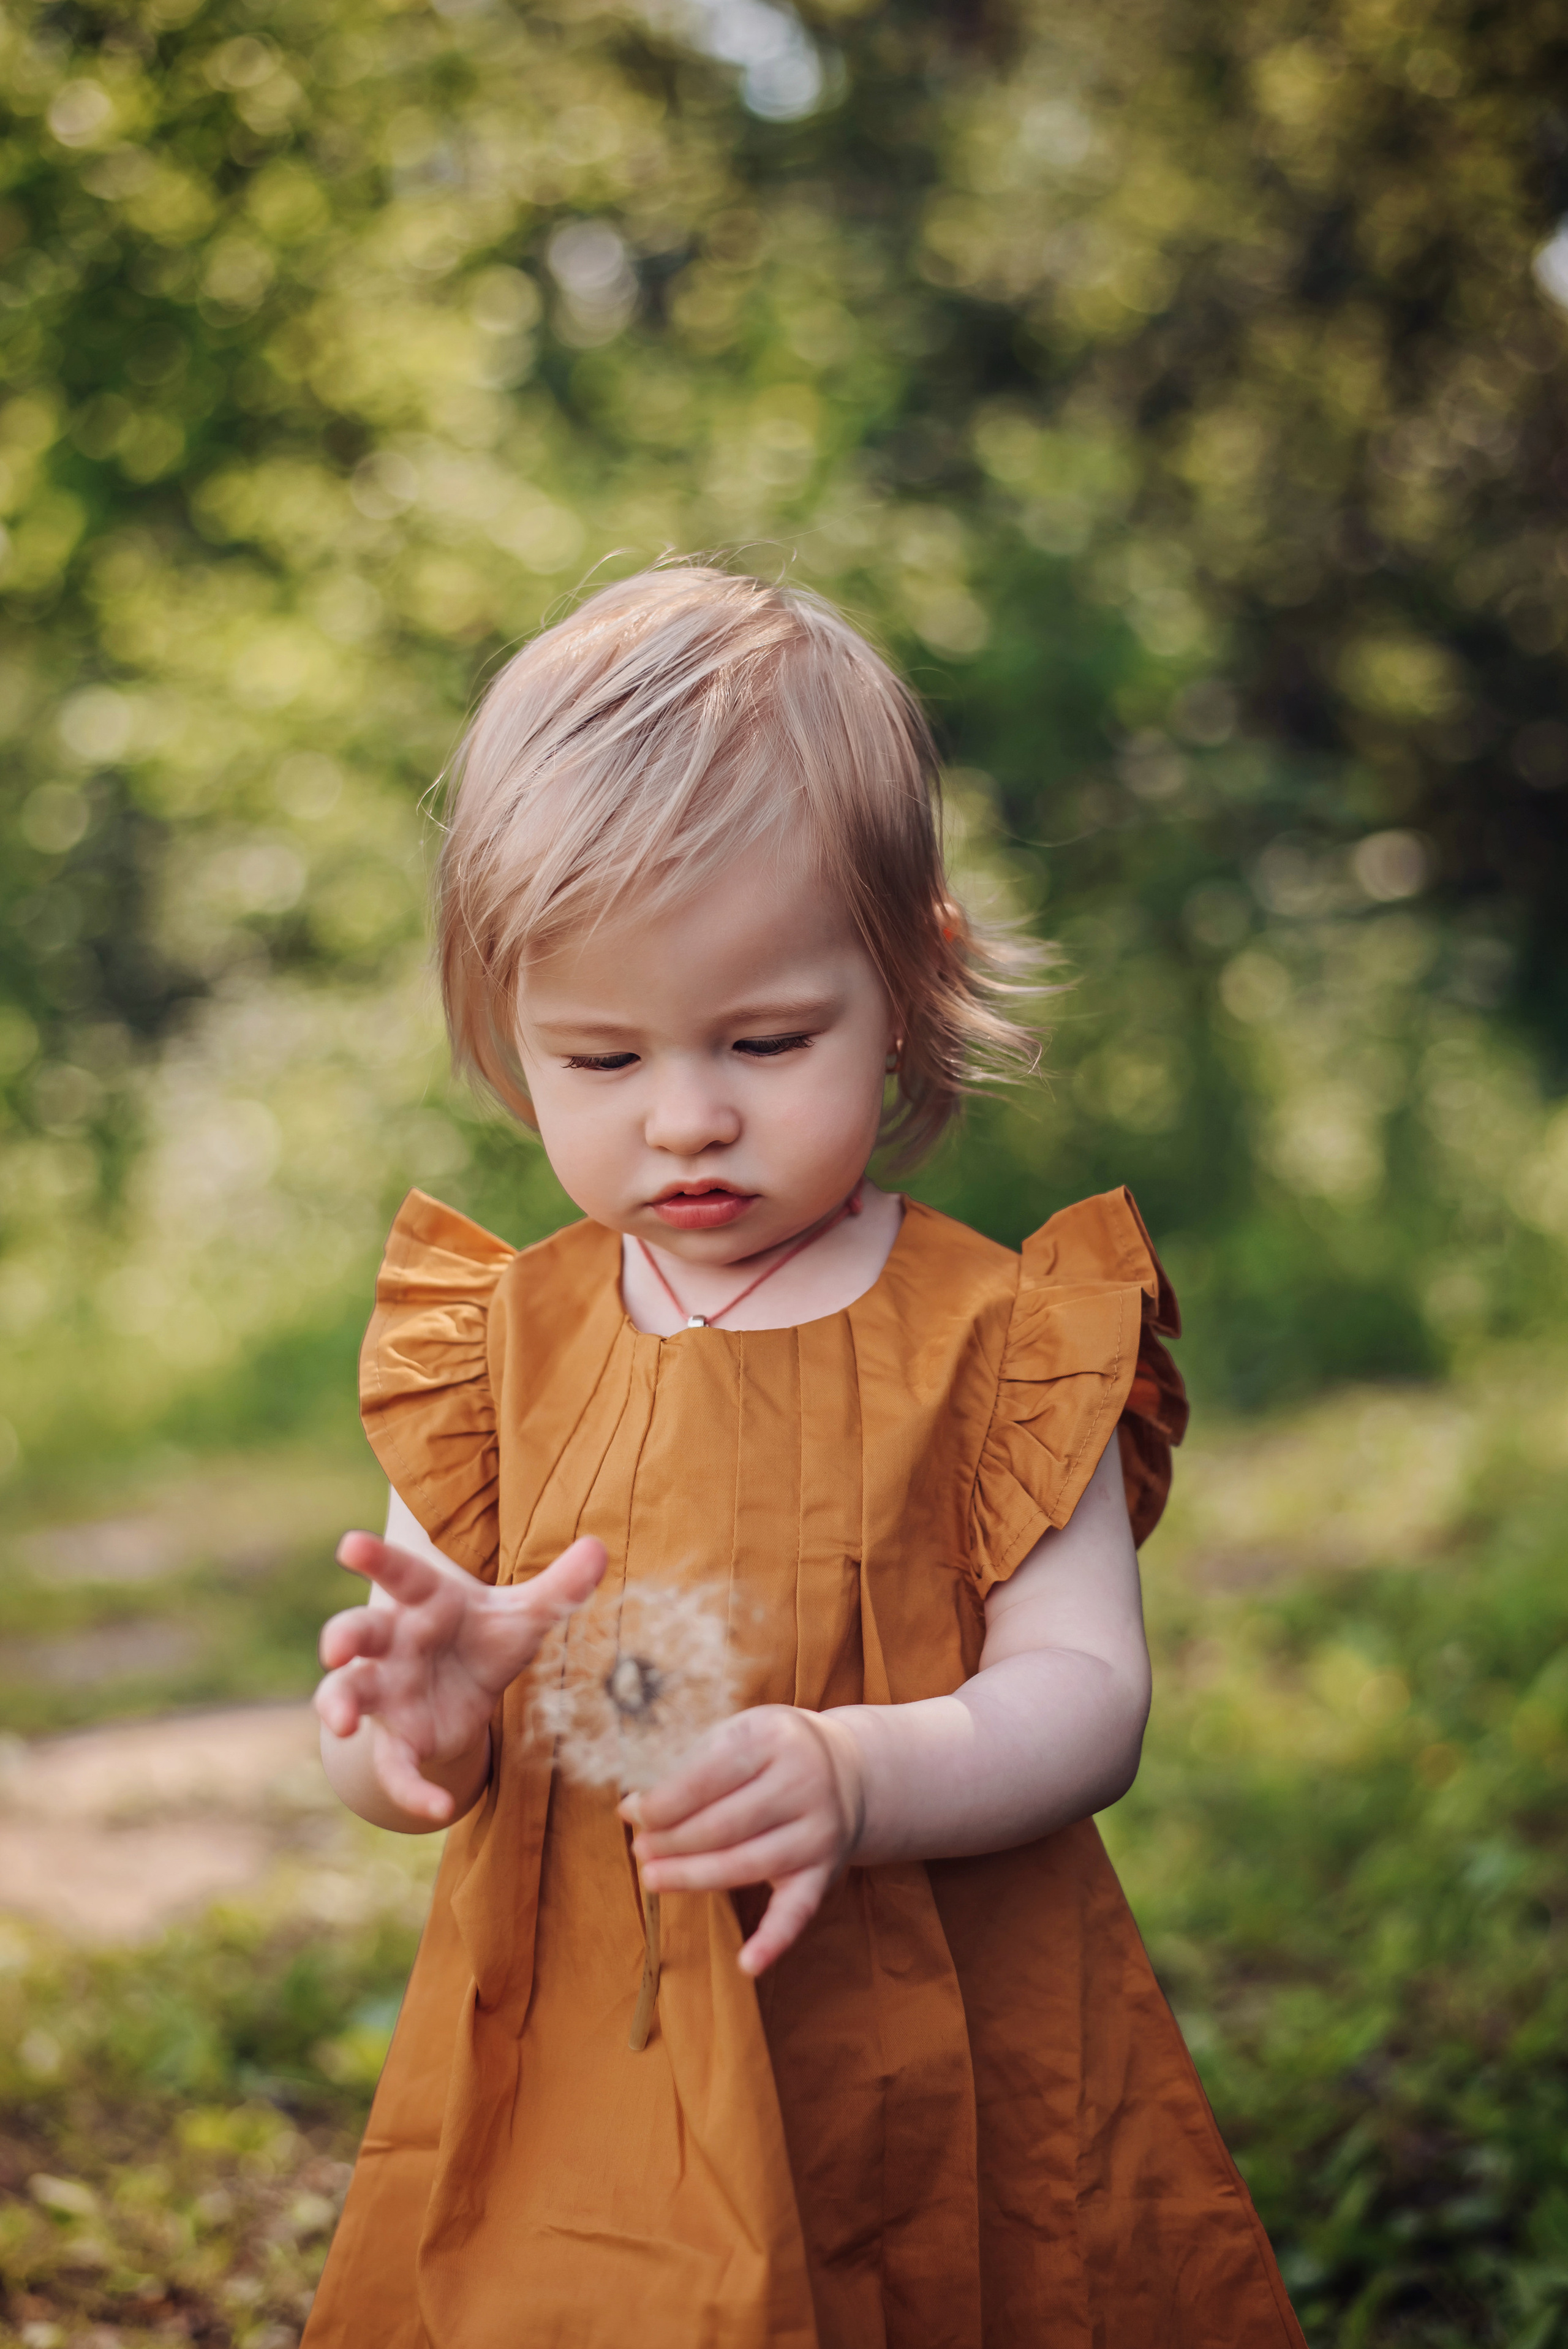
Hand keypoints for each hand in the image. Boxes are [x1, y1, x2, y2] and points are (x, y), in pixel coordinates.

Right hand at [316, 1530, 605, 1823]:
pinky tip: (436, 1808)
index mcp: (424, 1600)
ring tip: (341, 1723)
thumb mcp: (526, 1614)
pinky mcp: (400, 1736)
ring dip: (339, 1705)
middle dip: (343, 1636)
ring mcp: (389, 1689)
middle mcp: (395, 1641)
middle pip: (358, 1631)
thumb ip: (560, 1587)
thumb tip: (600, 1548)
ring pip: (350, 1691)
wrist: (472, 1685)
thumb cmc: (488, 1635)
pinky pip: (395, 1764)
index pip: (399, 1574)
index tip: (349, 1544)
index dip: (375, 1558)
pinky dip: (409, 1788)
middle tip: (336, 1647)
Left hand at [623, 1705, 864, 1975]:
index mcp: (773, 1739)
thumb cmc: (772, 1753)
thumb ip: (690, 1763)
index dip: (663, 1801)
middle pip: (723, 1824)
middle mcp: (804, 1783)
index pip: (707, 1776)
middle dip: (671, 1841)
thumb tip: (635, 1808)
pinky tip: (747, 1964)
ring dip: (692, 1877)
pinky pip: (798, 1911)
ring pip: (746, 1865)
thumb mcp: (739, 1733)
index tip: (630, 1812)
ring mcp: (818, 1831)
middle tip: (639, 1850)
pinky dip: (774, 1940)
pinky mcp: (825, 1871)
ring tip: (652, 1878)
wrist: (849, 1771)